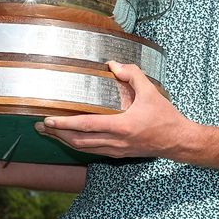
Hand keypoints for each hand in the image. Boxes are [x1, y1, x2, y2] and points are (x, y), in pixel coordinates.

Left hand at [36, 61, 189, 158]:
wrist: (178, 141)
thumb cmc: (166, 118)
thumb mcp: (150, 92)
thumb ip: (132, 75)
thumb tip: (113, 65)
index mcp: (121, 126)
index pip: (85, 126)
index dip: (64, 124)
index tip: (48, 120)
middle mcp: (115, 141)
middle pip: (78, 141)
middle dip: (57, 135)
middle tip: (40, 127)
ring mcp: (116, 150)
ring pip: (84, 149)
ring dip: (65, 141)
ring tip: (50, 134)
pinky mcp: (119, 153)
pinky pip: (93, 150)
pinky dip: (79, 145)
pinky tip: (72, 139)